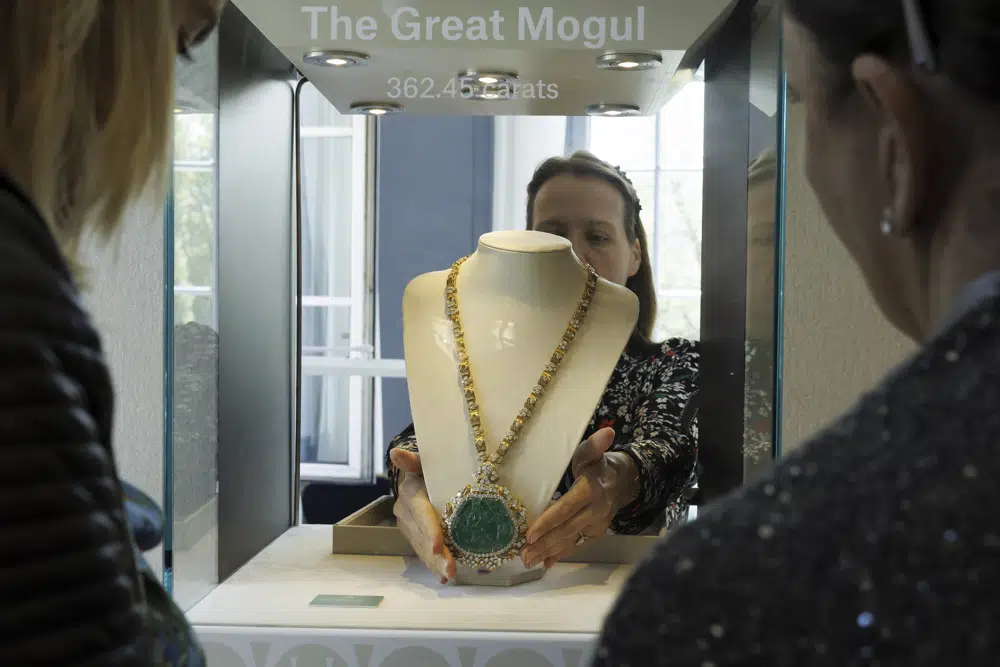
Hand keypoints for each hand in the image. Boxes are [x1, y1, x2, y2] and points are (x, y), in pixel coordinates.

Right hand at [389, 449, 456, 583]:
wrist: (416, 474)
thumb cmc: (427, 466)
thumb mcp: (424, 460)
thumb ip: (414, 459)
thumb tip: (396, 452)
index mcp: (411, 494)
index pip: (422, 515)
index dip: (429, 531)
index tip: (438, 546)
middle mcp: (405, 513)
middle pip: (423, 537)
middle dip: (437, 556)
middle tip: (451, 571)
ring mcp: (408, 526)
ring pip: (422, 548)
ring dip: (435, 564)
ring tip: (450, 576)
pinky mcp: (412, 534)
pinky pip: (422, 551)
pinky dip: (432, 564)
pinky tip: (441, 577)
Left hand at [521, 428, 637, 568]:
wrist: (621, 481)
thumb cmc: (598, 464)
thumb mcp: (592, 452)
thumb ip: (594, 445)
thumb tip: (607, 432)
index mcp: (591, 490)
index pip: (566, 508)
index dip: (548, 522)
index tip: (529, 534)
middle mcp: (596, 510)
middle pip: (566, 529)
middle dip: (543, 543)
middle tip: (522, 554)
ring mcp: (596, 525)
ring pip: (570, 541)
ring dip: (548, 553)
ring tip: (528, 561)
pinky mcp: (595, 533)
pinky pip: (577, 545)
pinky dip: (561, 555)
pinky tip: (545, 563)